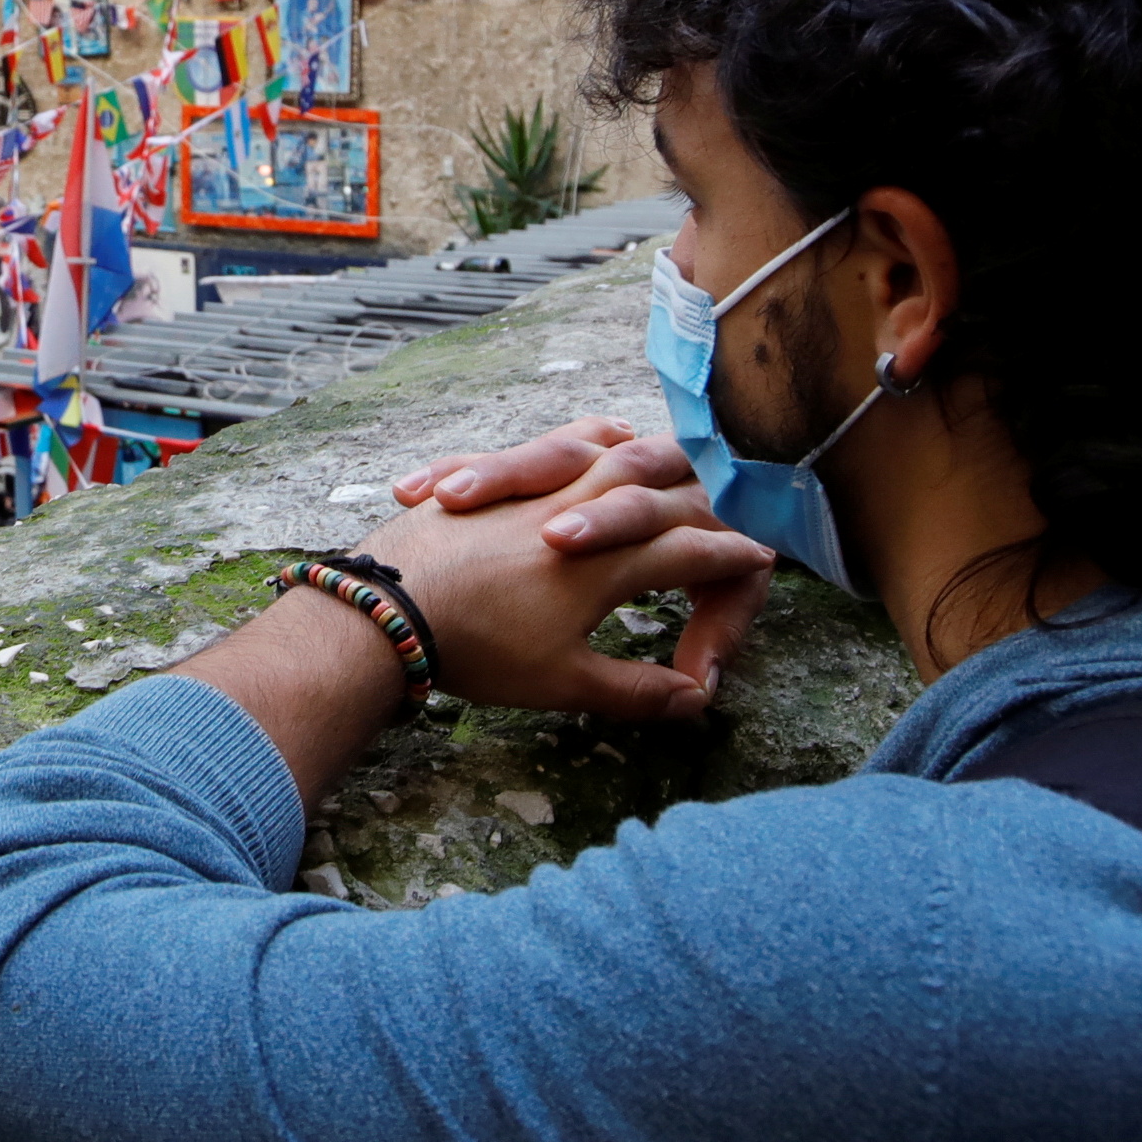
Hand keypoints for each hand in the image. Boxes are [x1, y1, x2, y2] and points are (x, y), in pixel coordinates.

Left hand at [353, 430, 771, 723]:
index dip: (731, 558)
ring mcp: (541, 483)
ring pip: (604, 450)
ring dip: (637, 464)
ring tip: (673, 472)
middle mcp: (585, 506)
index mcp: (613, 559)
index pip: (693, 549)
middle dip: (696, 505)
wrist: (381, 612)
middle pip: (658, 491)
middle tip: (728, 522)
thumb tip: (696, 701)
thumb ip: (638, 688)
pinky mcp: (500, 476)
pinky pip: (543, 442)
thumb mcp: (565, 681)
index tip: (759, 562)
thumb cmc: (480, 651)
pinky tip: (599, 440)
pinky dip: (574, 442)